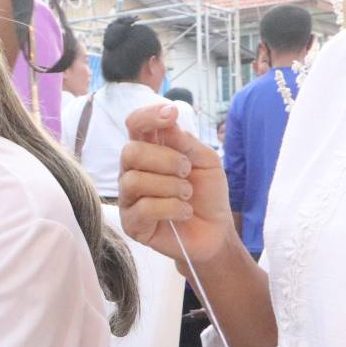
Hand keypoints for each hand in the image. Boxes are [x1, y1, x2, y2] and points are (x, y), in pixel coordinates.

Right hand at [118, 103, 236, 266]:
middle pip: (130, 152)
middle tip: (187, 171)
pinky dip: (172, 208)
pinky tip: (184, 212)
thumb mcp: (206, 161)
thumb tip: (168, 122)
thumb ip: (186, 142)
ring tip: (187, 194)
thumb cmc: (207, 194)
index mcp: (149, 151)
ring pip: (135, 181)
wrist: (215, 231)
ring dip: (170, 186)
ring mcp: (129, 199)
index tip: (171, 115)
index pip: (135, 125)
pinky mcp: (132, 224)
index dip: (148, 116)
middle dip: (165, 159)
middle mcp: (132, 172)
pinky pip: (144, 208)